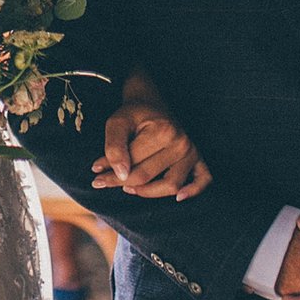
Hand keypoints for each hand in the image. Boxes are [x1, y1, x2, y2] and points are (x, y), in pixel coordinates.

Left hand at [91, 101, 210, 199]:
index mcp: (163, 131)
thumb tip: (119, 173)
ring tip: (129, 188)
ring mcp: (192, 152)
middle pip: (148, 176)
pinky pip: (203, 180)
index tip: (96, 176)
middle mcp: (181, 142)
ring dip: (148, 192)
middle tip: (103, 182)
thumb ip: (114, 147)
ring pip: (171, 185)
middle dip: (121, 183)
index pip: (132, 163)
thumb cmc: (133, 114)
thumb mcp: (117, 122)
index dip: (110, 172)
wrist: (151, 102)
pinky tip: (178, 197)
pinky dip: (194, 191)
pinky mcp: (199, 158)